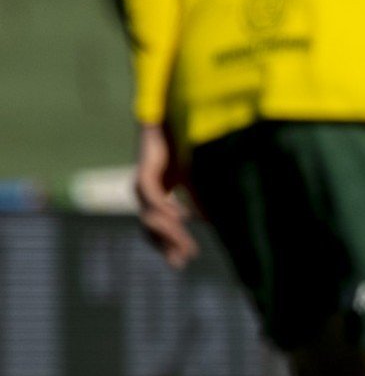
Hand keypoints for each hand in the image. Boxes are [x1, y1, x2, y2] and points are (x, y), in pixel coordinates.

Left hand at [135, 123, 197, 269]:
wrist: (171, 114)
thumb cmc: (185, 142)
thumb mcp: (195, 176)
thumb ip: (199, 197)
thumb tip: (209, 220)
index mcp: (158, 193)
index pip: (158, 227)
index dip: (169, 244)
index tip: (184, 261)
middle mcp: (147, 191)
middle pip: (150, 227)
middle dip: (168, 245)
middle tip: (184, 261)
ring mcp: (144, 181)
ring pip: (150, 215)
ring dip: (169, 232)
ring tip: (187, 243)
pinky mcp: (147, 168)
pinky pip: (152, 193)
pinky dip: (164, 206)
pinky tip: (181, 216)